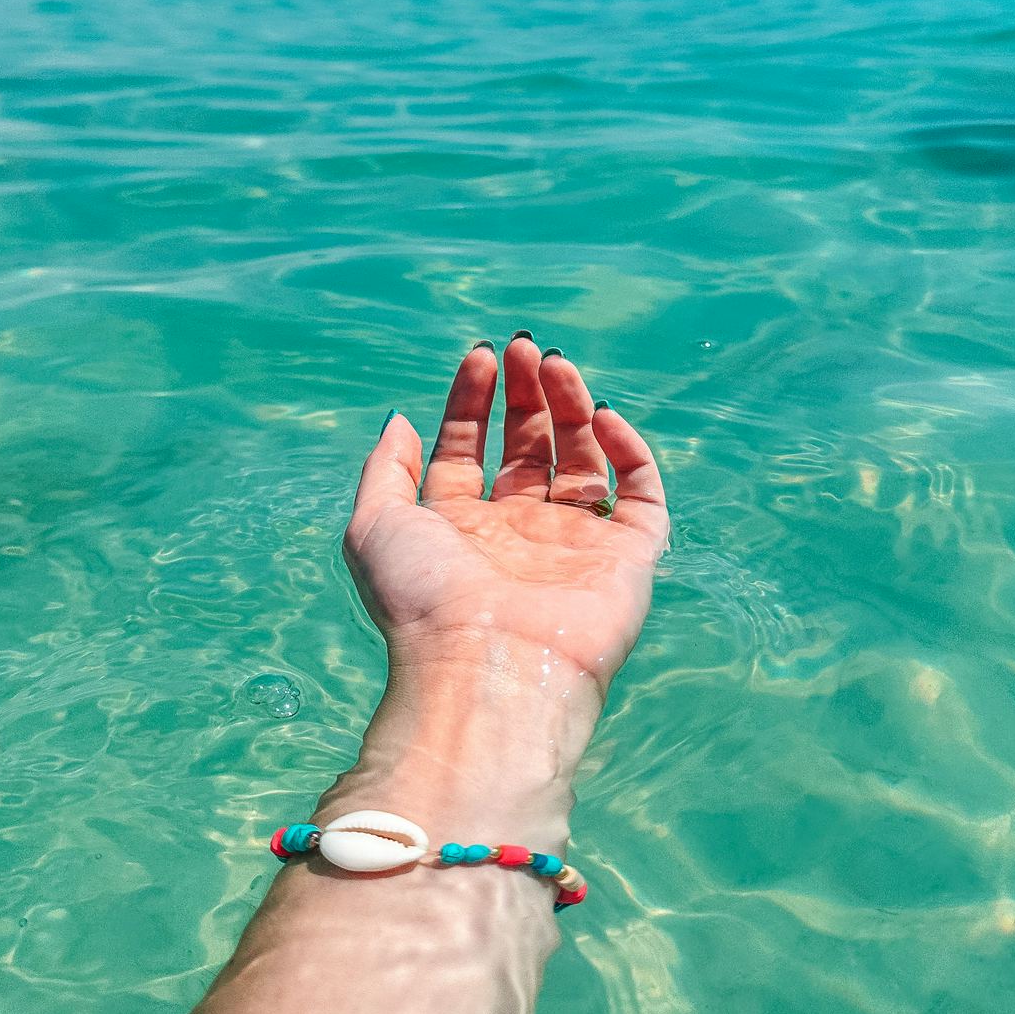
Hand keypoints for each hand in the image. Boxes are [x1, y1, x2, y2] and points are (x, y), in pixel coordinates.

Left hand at [342, 336, 668, 698]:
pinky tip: (602, 415)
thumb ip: (385, 469)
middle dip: (525, 394)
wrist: (487, 667)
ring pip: (581, 458)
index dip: (472, 401)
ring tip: (555, 361)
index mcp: (460, 529)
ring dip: (571, 405)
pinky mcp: (626, 558)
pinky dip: (628, 450)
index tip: (480, 356)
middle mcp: (518, 535)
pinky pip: (639, 494)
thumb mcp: (375, 525)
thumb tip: (399, 420)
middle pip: (528, 447)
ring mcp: (574, 545)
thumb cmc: (424, 600)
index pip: (468, 450)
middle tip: (523, 346)